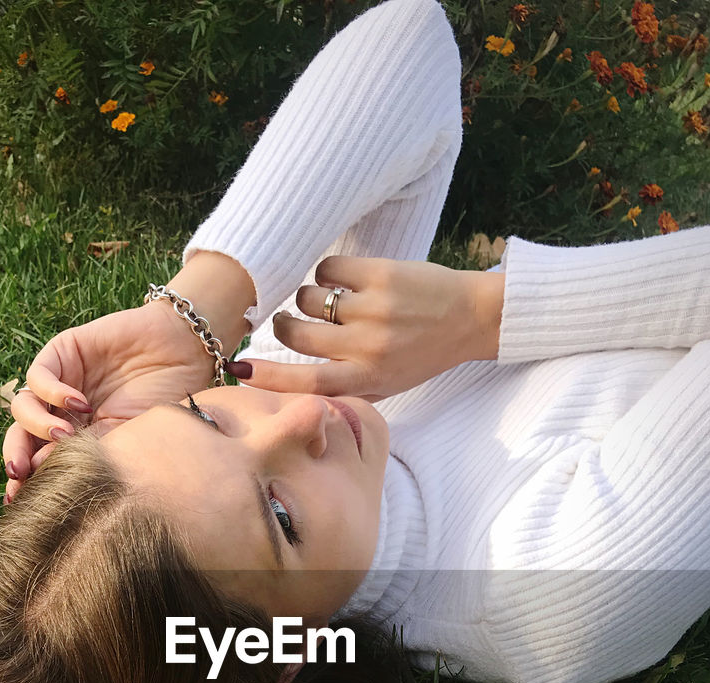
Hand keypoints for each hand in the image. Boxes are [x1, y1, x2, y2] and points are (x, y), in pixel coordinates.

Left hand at [2, 303, 218, 501]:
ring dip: (37, 426)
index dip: (26, 480)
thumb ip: (93, 457)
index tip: (20, 502)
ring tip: (66, 435)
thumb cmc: (168, 401)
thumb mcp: (130, 441)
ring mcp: (61, 383)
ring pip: (22, 407)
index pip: (38, 461)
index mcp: (77, 440)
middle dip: (16, 454)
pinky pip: (38, 376)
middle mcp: (63, 413)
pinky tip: (79, 403)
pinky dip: (52, 392)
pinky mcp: (63, 353)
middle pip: (21, 435)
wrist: (186, 354)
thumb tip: (51, 482)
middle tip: (20, 472)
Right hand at [229, 255, 504, 402]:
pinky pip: (327, 268)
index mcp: (366, 379)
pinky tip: (345, 280)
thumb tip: (279, 380)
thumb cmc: (418, 356)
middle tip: (287, 322)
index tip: (239, 370)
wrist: (470, 319)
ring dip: (308, 297)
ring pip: (307, 297)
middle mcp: (367, 348)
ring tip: (330, 301)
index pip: (306, 383)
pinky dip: (327, 273)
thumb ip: (339, 387)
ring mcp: (373, 309)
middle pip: (295, 334)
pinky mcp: (380, 274)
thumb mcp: (383, 386)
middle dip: (283, 325)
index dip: (268, 377)